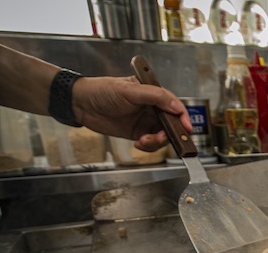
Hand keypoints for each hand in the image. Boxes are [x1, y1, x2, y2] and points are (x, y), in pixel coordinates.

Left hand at [70, 76, 192, 151]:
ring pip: (161, 135)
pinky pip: (149, 143)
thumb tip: (175, 106)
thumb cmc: (102, 91)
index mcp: (152, 93)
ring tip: (145, 141)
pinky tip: (139, 143)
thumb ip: (155, 97)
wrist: (81, 104)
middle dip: (170, 133)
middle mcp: (151, 107)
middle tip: (162, 137)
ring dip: (156, 141)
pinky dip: (148, 146)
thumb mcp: (129, 90)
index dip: (182, 116)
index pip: (173, 104)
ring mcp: (144, 121)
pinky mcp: (136, 133)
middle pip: (170, 123)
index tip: (187, 127)